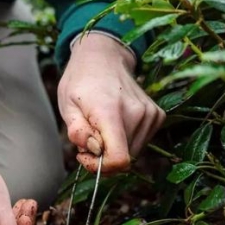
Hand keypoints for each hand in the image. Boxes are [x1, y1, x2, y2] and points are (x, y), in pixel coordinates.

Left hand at [57, 34, 165, 172]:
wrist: (103, 57)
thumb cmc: (80, 82)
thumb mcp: (67, 105)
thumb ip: (77, 131)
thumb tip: (95, 150)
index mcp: (110, 111)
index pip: (119, 159)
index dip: (100, 167)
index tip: (84, 155)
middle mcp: (137, 113)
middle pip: (124, 159)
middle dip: (102, 156)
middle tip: (87, 138)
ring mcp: (150, 114)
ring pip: (132, 152)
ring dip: (113, 148)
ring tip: (99, 127)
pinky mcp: (157, 115)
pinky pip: (140, 142)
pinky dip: (125, 140)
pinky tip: (114, 122)